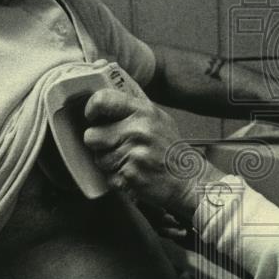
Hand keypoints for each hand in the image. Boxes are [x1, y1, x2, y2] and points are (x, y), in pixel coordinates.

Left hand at [83, 88, 224, 220]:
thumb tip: (103, 99)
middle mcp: (137, 130)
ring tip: (129, 160)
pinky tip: (132, 173)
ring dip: (109, 162)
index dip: (92, 110)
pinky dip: (116, 177)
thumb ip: (132, 108)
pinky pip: (107, 176)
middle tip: (116, 145)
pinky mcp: (129, 176)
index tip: (94, 117)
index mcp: (143, 111)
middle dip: (100, 143)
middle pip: (92, 135)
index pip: (102, 100)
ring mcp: (133, 154)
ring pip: (98, 158)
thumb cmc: (169, 148)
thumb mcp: (158, 118)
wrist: (187, 179)